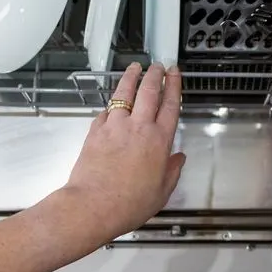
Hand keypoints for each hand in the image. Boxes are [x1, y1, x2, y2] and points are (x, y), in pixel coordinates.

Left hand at [63, 62, 184, 239]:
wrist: (93, 205)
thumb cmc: (129, 203)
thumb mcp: (161, 192)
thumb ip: (172, 171)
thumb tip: (178, 159)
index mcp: (159, 141)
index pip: (170, 105)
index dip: (174, 86)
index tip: (175, 73)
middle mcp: (138, 127)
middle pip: (148, 92)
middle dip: (155, 75)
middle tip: (158, 65)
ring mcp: (115, 126)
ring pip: (124, 93)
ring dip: (131, 78)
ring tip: (135, 67)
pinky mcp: (96, 131)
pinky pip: (106, 111)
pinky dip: (112, 104)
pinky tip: (113, 102)